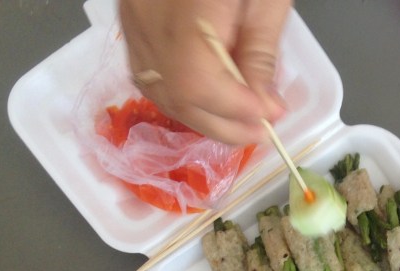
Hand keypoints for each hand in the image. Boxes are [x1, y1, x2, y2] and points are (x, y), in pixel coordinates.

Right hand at [120, 0, 292, 144]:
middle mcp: (147, 13)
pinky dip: (181, 96)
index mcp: (188, 4)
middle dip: (223, 124)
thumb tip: (264, 107)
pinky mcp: (129, 17)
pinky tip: (212, 99)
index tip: (270, 115)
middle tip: (262, 128)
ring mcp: (131, 16)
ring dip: (202, 116)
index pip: (196, 80)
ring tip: (242, 120)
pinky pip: (148, 71)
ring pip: (157, 89)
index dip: (234, 109)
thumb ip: (260, 53)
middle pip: (175, 93)